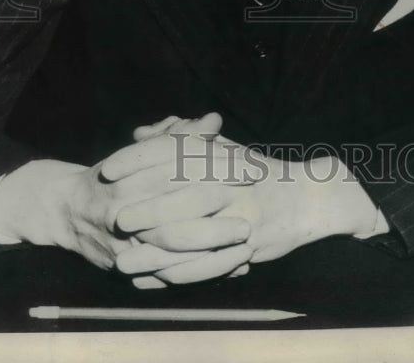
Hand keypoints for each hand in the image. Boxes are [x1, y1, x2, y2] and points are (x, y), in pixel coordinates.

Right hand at [0, 113, 251, 272]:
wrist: (67, 211)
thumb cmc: (115, 174)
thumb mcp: (143, 150)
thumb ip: (181, 135)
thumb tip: (214, 120)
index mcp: (128, 174)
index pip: (178, 168)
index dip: (216, 169)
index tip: (249, 171)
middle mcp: (123, 209)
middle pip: (175, 213)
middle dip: (215, 216)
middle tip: (249, 218)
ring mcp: (122, 241)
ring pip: (172, 248)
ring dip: (212, 250)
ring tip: (246, 245)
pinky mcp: (126, 267)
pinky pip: (167, 274)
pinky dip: (202, 272)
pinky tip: (232, 269)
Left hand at [113, 143, 380, 286]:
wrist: (306, 198)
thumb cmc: (254, 170)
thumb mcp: (220, 147)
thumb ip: (180, 137)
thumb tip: (141, 133)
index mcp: (218, 153)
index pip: (170, 151)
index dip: (137, 159)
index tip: (108, 170)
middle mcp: (227, 181)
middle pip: (178, 193)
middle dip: (143, 208)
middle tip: (113, 219)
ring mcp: (238, 214)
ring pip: (191, 233)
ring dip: (154, 249)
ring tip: (123, 259)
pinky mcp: (247, 243)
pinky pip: (209, 262)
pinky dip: (179, 273)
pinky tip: (155, 279)